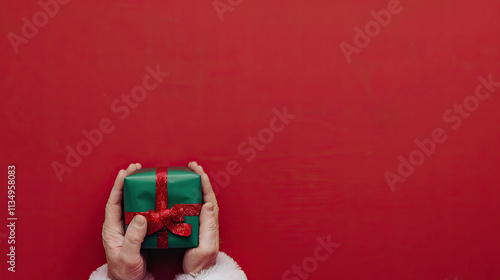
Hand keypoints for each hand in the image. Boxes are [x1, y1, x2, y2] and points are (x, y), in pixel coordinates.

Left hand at [102, 163, 147, 279]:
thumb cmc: (125, 273)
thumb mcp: (129, 256)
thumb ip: (133, 238)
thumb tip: (140, 217)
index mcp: (112, 229)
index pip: (113, 202)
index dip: (118, 186)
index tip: (125, 172)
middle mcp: (118, 226)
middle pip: (121, 199)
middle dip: (128, 182)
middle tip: (137, 168)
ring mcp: (127, 229)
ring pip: (130, 205)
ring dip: (137, 191)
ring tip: (145, 178)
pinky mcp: (136, 233)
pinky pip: (140, 213)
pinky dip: (146, 202)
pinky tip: (154, 198)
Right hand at [183, 161, 219, 273]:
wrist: (197, 275)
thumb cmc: (201, 263)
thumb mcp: (206, 247)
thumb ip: (208, 227)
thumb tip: (209, 204)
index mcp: (210, 221)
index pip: (208, 196)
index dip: (204, 182)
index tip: (197, 170)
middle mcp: (207, 219)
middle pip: (203, 193)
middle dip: (199, 178)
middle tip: (191, 165)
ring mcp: (199, 222)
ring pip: (197, 198)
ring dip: (193, 185)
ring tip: (186, 173)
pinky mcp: (191, 227)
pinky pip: (190, 206)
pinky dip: (186, 196)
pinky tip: (178, 192)